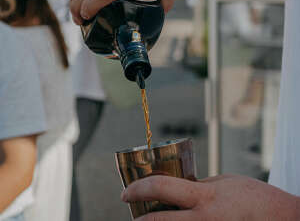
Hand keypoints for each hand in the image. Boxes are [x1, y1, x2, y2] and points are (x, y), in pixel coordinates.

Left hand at [121, 174, 299, 220]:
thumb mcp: (223, 182)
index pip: (160, 188)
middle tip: (134, 214)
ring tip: (152, 219)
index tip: (126, 191)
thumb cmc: (254, 198)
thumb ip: (198, 187)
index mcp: (204, 198)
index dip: (138, 188)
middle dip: (139, 220)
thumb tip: (176, 190)